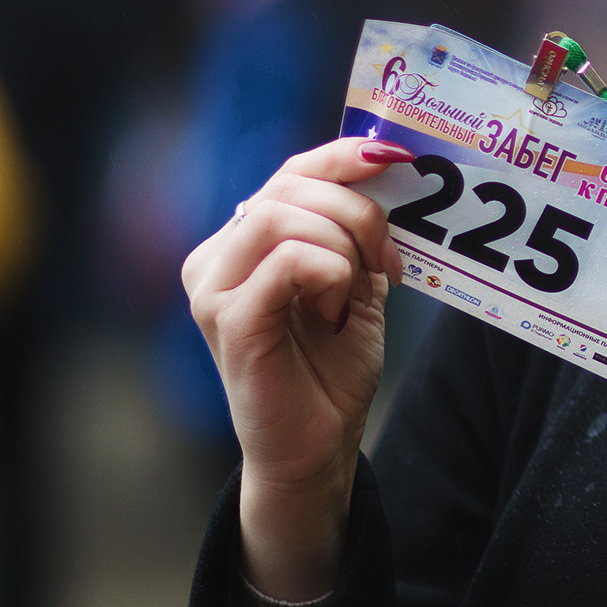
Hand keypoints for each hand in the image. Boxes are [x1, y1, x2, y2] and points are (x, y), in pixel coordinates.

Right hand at [181, 137, 410, 597]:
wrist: (317, 449)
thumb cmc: (331, 371)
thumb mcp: (355, 288)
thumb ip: (357, 237)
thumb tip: (385, 173)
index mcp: (242, 244)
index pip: (288, 174)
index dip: (342, 158)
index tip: (394, 159)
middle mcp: (215, 259)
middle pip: (287, 188)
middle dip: (355, 212)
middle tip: (385, 260)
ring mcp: (213, 289)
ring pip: (280, 216)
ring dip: (340, 243)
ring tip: (354, 291)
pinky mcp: (227, 321)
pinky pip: (286, 261)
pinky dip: (328, 272)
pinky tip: (336, 308)